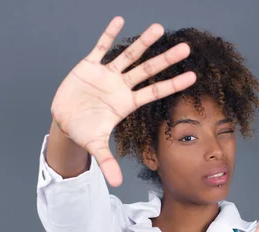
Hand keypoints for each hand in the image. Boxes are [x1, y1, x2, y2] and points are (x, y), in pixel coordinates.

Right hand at [50, 16, 195, 186]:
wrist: (64, 120)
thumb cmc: (85, 131)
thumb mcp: (96, 146)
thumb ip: (107, 162)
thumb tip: (116, 183)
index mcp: (126, 103)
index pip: (155, 92)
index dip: (173, 85)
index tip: (193, 78)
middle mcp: (121, 86)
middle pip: (147, 70)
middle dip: (165, 60)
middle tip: (186, 48)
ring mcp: (106, 75)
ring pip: (128, 55)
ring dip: (142, 42)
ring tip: (158, 27)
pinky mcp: (88, 66)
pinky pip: (99, 47)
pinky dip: (108, 35)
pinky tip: (119, 20)